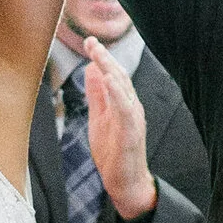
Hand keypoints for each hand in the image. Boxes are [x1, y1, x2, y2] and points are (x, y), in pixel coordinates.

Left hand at [81, 39, 155, 221]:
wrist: (125, 181)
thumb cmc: (113, 151)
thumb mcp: (99, 117)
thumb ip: (97, 95)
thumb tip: (91, 69)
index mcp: (123, 103)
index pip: (113, 74)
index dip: (102, 57)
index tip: (89, 41)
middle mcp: (131, 106)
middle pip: (119, 77)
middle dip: (105, 58)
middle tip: (91, 41)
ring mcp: (133, 118)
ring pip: (124, 89)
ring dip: (110, 70)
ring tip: (98, 55)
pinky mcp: (131, 131)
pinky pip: (126, 109)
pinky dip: (118, 93)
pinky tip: (108, 81)